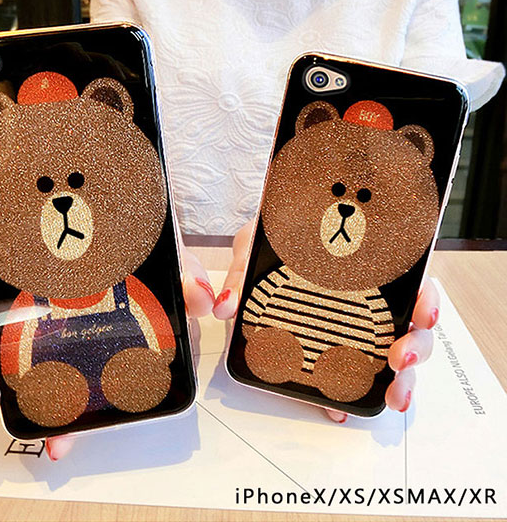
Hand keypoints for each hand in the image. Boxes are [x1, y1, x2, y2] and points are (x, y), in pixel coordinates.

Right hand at [0, 227, 215, 460]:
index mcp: (49, 256)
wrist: (162, 314)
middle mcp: (29, 294)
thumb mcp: (169, 266)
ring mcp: (32, 336)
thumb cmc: (153, 277)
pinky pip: (33, 397)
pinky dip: (40, 420)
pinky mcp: (52, 374)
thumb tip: (200, 297)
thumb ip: (185, 275)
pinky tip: (56, 437)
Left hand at [212, 220, 439, 421]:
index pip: (410, 280)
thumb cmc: (269, 248)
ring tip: (392, 395)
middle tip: (399, 359)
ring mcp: (358, 330)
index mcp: (363, 266)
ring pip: (394, 356)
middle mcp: (370, 299)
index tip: (423, 315)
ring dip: (399, 379)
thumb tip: (227, 306)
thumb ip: (243, 270)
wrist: (256, 265)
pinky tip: (343, 406)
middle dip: (416, 347)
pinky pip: (354, 375)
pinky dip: (353, 393)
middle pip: (411, 325)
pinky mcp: (337, 354)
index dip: (425, 298)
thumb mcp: (257, 245)